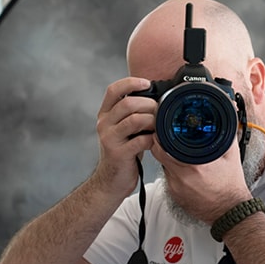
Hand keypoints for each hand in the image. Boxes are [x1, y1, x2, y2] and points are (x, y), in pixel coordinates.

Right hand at [92, 77, 156, 197]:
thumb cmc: (123, 152)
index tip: (147, 83)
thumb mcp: (124, 129)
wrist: (112, 180)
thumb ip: (133, 114)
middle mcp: (104, 124)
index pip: (113, 90)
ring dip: (152, 121)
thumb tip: (156, 99)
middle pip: (128, 104)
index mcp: (105, 115)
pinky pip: (141, 140)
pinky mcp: (118, 153)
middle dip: (149, 105)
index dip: (130, 83)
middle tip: (159, 112)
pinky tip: (156, 141)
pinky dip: (153, 139)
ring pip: (135, 120)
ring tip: (158, 127)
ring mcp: (109, 139)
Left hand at [151, 136, 251, 223]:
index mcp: (193, 165)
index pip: (162, 146)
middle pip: (159, 155)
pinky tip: (186, 172)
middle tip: (170, 140)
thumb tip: (228, 117)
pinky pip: (169, 179)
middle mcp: (181, 177)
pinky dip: (174, 173)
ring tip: (183, 158)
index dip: (161, 136)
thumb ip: (227, 134)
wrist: (230, 212)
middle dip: (162, 145)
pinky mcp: (175, 196)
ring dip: (169, 160)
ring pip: (164, 166)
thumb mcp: (231, 155)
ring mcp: (176, 188)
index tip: (163, 130)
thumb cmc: (231, 186)